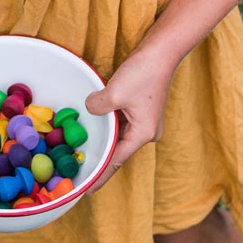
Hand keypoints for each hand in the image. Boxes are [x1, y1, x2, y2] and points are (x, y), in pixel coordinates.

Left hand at [84, 50, 175, 193]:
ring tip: (85, 153)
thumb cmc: (143, 73)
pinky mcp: (142, 109)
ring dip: (104, 140)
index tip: (87, 190)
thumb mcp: (114, 93)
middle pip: (118, 151)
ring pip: (119, 136)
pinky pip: (121, 124)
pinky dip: (109, 126)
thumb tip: (90, 109)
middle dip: (101, 160)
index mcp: (143, 134)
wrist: (162, 52)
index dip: (101, 176)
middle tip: (81, 172)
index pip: (116, 161)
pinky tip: (96, 128)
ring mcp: (145, 121)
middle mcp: (146, 132)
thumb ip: (98, 107)